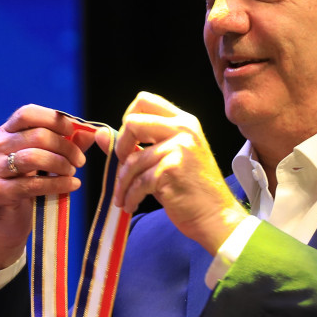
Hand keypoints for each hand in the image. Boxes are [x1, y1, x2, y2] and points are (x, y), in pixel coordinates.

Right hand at [0, 105, 96, 281]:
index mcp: (7, 133)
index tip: (73, 131)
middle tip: (81, 161)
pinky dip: (58, 184)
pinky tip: (73, 186)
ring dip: (61, 164)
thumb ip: (66, 145)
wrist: (6, 223)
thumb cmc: (28, 187)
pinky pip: (33, 184)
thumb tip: (92, 132)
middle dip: (66, 147)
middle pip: (37, 135)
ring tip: (73, 173)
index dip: (53, 119)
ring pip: (34, 157)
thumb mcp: (47, 162)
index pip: (28, 113)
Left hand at [111, 91, 246, 253]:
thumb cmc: (191, 189)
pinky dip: (130, 197)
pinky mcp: (172, 170)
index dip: (126, 117)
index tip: (127, 141)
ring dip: (122, 183)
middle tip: (123, 168)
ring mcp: (179, 149)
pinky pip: (138, 182)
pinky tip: (131, 204)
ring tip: (124, 197)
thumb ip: (136, 144)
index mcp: (184, 121)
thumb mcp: (166, 159)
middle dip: (120, 148)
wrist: (216, 216)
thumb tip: (100, 134)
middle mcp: (183, 130)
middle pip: (132, 122)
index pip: (145, 100)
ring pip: (132, 160)